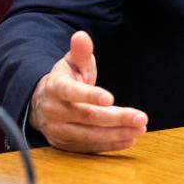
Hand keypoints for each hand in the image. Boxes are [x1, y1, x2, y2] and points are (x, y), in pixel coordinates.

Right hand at [29, 31, 147, 152]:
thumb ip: (80, 52)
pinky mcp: (65, 144)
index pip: (72, 92)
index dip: (91, 96)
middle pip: (88, 117)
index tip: (111, 99)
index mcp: (56, 88)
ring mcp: (59, 130)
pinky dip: (110, 145)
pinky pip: (90, 147)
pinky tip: (129, 139)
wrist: (42, 104)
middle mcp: (55, 111)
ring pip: (90, 135)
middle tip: (141, 118)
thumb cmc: (65, 80)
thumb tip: (82, 36)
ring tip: (140, 129)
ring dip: (117, 134)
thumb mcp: (71, 63)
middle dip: (117, 118)